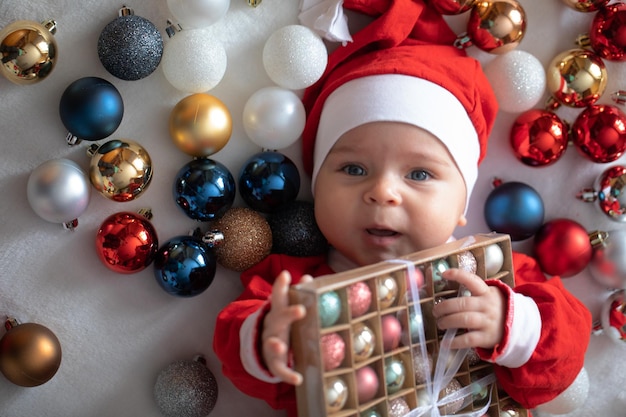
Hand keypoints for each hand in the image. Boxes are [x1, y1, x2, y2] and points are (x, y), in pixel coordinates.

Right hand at [261, 270, 311, 384]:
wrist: (263, 349)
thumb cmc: (281, 325)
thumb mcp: (286, 310)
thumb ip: (297, 294)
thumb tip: (309, 277)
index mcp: (277, 312)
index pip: (278, 297)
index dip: (280, 286)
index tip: (285, 275)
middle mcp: (272, 327)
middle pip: (277, 318)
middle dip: (288, 314)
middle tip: (300, 310)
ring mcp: (271, 345)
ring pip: (272, 344)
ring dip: (276, 345)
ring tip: (281, 347)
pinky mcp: (274, 363)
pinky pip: (279, 369)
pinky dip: (287, 374)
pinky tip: (297, 378)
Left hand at [431, 268, 504, 349]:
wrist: (519, 327)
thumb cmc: (495, 308)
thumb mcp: (489, 295)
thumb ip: (473, 292)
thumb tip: (448, 290)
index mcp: (486, 293)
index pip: (472, 280)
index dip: (458, 275)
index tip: (444, 274)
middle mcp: (487, 306)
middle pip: (463, 304)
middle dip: (445, 307)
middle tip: (436, 311)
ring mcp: (488, 322)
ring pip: (464, 320)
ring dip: (448, 321)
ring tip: (440, 323)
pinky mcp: (487, 338)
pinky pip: (469, 339)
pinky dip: (455, 341)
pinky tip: (446, 342)